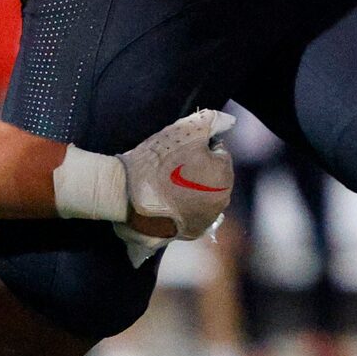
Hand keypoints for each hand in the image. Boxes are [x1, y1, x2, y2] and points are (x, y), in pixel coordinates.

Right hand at [117, 108, 234, 262]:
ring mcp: (206, 221)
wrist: (127, 197)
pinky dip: (184, 209)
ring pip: (203, 197)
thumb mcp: (185, 130)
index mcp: (224, 175)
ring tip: (166, 186)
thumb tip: (229, 121)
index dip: (198, 149)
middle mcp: (221, 201)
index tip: (179, 153)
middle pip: (213, 177)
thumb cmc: (157, 162)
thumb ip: (212, 121)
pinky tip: (167, 203)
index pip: (218, 154)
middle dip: (198, 171)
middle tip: (171, 168)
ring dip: (191, 191)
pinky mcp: (190, 234)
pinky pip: (192, 215)